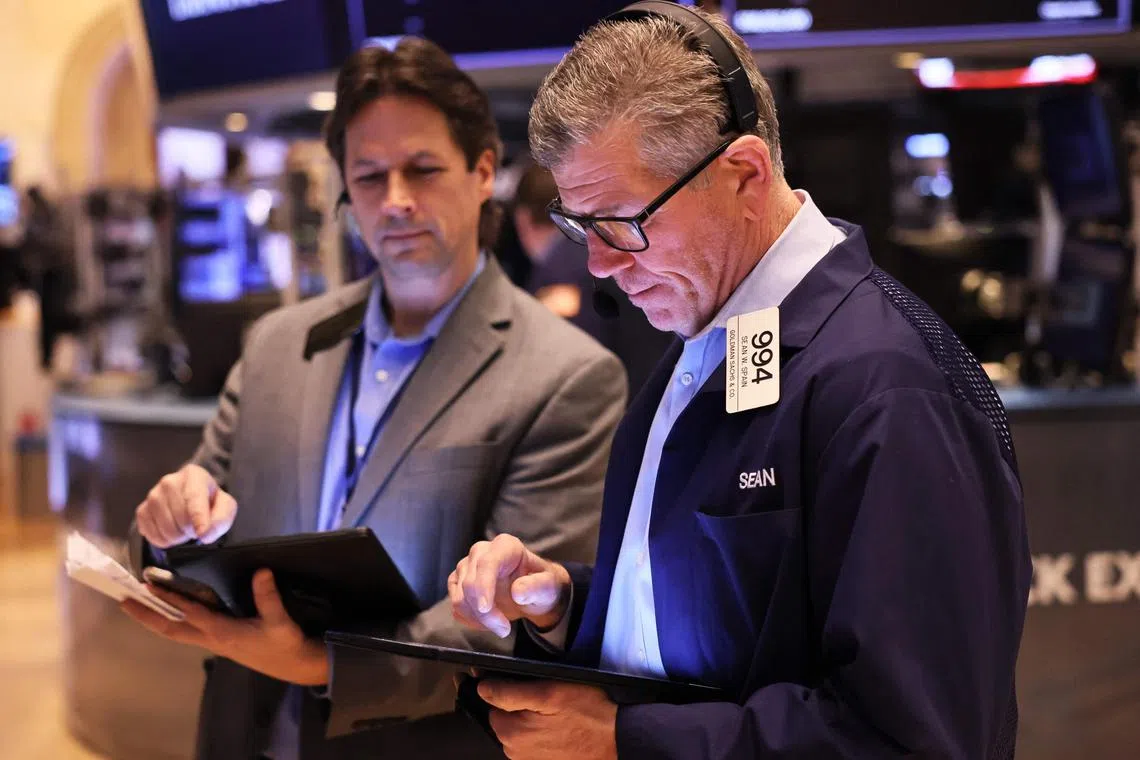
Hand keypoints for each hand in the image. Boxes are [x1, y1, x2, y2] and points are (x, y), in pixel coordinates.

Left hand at [121, 568, 327, 685]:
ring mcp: (213, 642)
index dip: (169, 599)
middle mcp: (211, 639)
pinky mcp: (219, 642)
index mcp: (222, 632)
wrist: (293, 665)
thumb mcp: (279, 621)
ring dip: (155, 618)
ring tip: (139, 604)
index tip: (150, 585)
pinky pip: (186, 631)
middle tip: (124, 601)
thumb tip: (261, 571)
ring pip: (176, 631)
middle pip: (170, 629)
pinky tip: (170, 612)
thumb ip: (268, 597)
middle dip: (146, 615)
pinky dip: (172, 620)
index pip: (189, 613)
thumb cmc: (284, 644)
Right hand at [135, 464, 236, 547]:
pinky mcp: (142, 510)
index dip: (199, 518)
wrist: (190, 500)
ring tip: (185, 529)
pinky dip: (163, 541)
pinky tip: (172, 532)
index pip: (194, 498)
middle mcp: (170, 481)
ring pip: (166, 528)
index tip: (202, 533)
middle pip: (181, 517)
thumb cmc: (210, 502)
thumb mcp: (225, 506)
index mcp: (193, 475)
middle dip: (192, 530)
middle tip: (196, 528)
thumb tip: (205, 534)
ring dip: (178, 537)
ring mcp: (153, 495)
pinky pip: (151, 534)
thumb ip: (221, 518)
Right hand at [448, 534, 570, 637]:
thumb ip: (536, 587)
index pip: (487, 563)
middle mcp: (481, 552)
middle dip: (484, 613)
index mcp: (505, 546)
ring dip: (477, 619)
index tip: (485, 608)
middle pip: (470, 583)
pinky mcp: (458, 584)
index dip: (483, 586)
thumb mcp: (548, 586)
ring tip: (501, 627)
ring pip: (459, 598)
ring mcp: (466, 567)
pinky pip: (456, 607)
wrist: (532, 592)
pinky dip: (471, 620)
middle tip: (504, 629)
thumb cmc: (540, 584)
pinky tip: (489, 622)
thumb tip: (518, 592)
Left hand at [480, 680, 617, 759]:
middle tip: (547, 700)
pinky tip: (560, 727)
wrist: (617, 739)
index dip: (507, 690)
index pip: (492, 704)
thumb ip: (510, 692)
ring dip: (531, 720)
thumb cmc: (587, 712)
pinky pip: (534, 743)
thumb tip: (482, 689)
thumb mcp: (548, 692)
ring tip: (556, 713)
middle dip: (519, 707)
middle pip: (505, 719)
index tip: (527, 687)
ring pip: (520, 731)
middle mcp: (515, 752)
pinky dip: (542, 733)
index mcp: (511, 733)